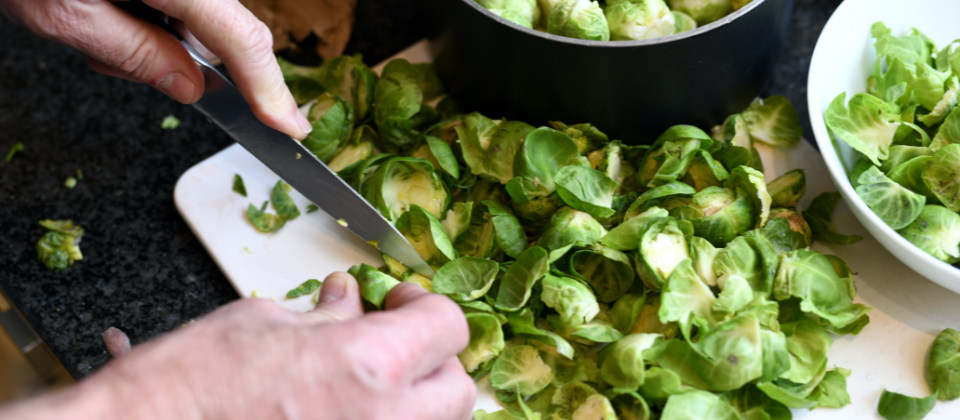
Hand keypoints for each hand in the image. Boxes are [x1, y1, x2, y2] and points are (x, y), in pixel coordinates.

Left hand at [0, 0, 311, 138]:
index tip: (289, 126)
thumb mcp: (64, 13)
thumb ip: (136, 54)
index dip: (269, 88)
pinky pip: (179, 0)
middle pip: (221, 28)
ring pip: (196, 17)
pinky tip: (104, 9)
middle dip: (184, 60)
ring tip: (93, 27)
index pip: (239, 38)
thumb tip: (191, 88)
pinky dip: (147, 17)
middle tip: (110, 58)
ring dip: (155, 38)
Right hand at [0, 273, 475, 419]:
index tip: (401, 303)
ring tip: (368, 382)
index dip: (426, 306)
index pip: (449, 326)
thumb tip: (351, 299)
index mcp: (368, 363)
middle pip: (459, 388)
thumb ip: (325, 314)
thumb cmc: (188, 383)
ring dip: (414, 400)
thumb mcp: (262, 322)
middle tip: (395, 343)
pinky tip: (342, 410)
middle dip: (435, 361)